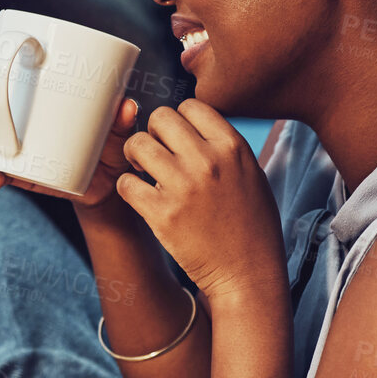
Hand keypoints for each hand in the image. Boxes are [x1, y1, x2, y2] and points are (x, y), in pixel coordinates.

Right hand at [0, 16, 138, 209]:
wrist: (107, 186)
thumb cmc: (110, 146)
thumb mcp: (118, 129)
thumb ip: (122, 119)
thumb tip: (127, 106)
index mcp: (46, 87)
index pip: (21, 55)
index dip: (2, 36)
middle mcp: (26, 109)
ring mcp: (18, 139)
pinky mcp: (19, 171)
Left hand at [118, 100, 286, 307]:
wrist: (248, 272)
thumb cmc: (251, 224)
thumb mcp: (250, 173)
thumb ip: (222, 146)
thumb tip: (191, 124)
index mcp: (232, 147)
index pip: (191, 105)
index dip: (179, 120)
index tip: (178, 140)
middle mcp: (208, 161)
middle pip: (160, 118)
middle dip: (153, 134)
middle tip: (156, 155)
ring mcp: (184, 187)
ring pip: (137, 145)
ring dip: (134, 157)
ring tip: (144, 173)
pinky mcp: (162, 214)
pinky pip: (126, 183)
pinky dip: (128, 188)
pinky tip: (141, 197)